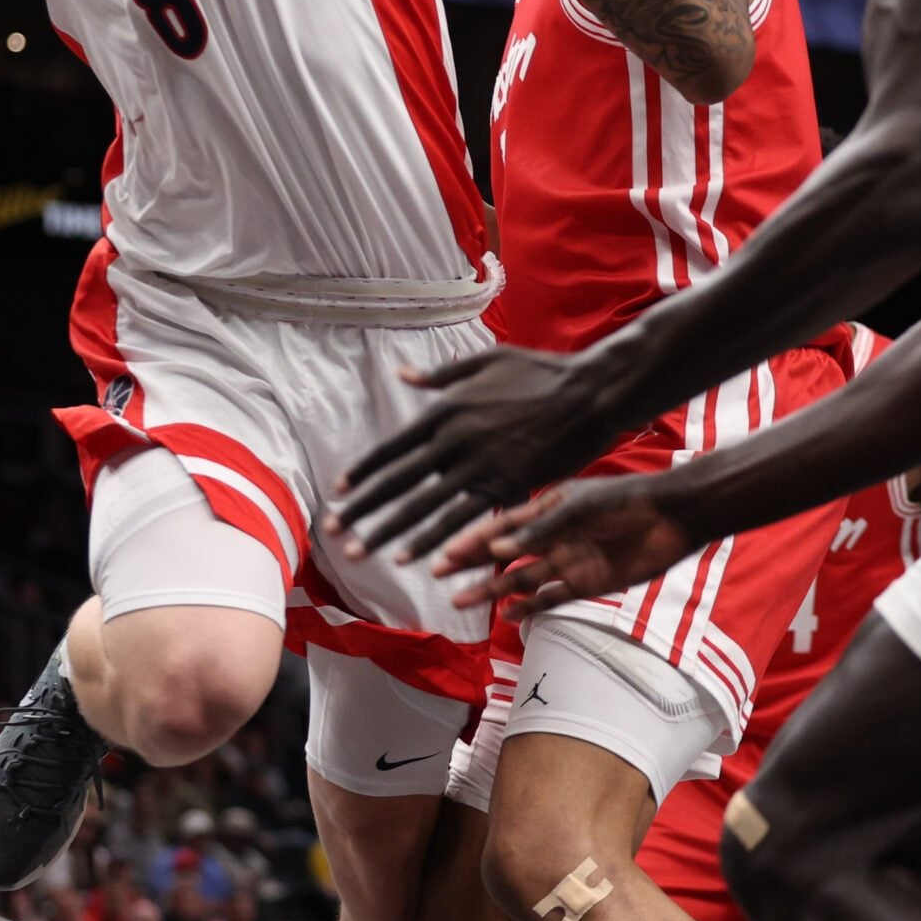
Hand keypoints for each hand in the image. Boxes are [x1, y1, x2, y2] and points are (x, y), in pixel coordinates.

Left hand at [326, 342, 621, 565]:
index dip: (364, 471)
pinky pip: (464, 520)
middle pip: (398, 483)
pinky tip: (416, 560)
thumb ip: (442, 375)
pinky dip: (437, 541)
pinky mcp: (506, 487)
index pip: (393, 448)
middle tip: (332, 532)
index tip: (338, 491)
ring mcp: (479, 467)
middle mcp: (454, 441)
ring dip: (389, 533)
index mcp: (446, 411)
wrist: (588, 392)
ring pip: (424, 508)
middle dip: (363, 509)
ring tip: (360, 554)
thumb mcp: (487, 360)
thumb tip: (404, 374)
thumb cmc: (540, 372)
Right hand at [443, 473, 701, 617]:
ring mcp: (568, 560)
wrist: (671, 518)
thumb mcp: (578, 508)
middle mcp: (552, 535)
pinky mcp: (587, 582)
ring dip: (493, 590)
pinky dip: (530, 607)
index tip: (443, 551)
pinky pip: (551, 597)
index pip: (501, 526)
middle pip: (503, 554)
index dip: (472, 539)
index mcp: (547, 507)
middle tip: (440, 577)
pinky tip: (507, 616)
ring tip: (462, 600)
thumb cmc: (624, 501)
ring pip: (521, 579)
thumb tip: (498, 553)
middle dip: (471, 565)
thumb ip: (540, 531)